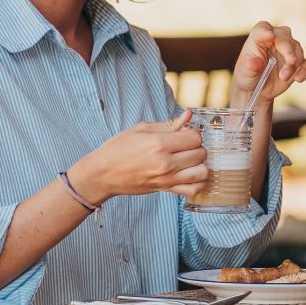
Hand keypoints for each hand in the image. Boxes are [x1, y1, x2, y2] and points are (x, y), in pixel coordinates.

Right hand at [68, 111, 207, 201]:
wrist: (103, 173)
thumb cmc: (119, 148)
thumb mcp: (141, 129)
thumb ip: (169, 124)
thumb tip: (189, 115)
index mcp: (159, 144)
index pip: (195, 137)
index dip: (193, 133)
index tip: (185, 133)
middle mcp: (166, 163)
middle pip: (201, 153)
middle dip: (197, 147)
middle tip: (186, 146)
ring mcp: (167, 178)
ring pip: (202, 172)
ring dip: (200, 164)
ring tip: (190, 160)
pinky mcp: (165, 190)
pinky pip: (193, 190)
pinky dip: (198, 183)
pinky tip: (191, 174)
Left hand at [230, 20, 305, 104]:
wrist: (256, 90)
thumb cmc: (247, 76)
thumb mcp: (244, 73)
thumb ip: (250, 67)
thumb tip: (254, 63)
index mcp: (259, 38)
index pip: (263, 28)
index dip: (266, 30)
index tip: (269, 35)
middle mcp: (275, 41)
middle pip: (285, 36)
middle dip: (289, 48)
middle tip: (291, 61)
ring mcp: (287, 51)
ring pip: (297, 50)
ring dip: (293, 64)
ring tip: (284, 78)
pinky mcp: (296, 63)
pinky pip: (304, 64)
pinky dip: (303, 71)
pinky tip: (299, 79)